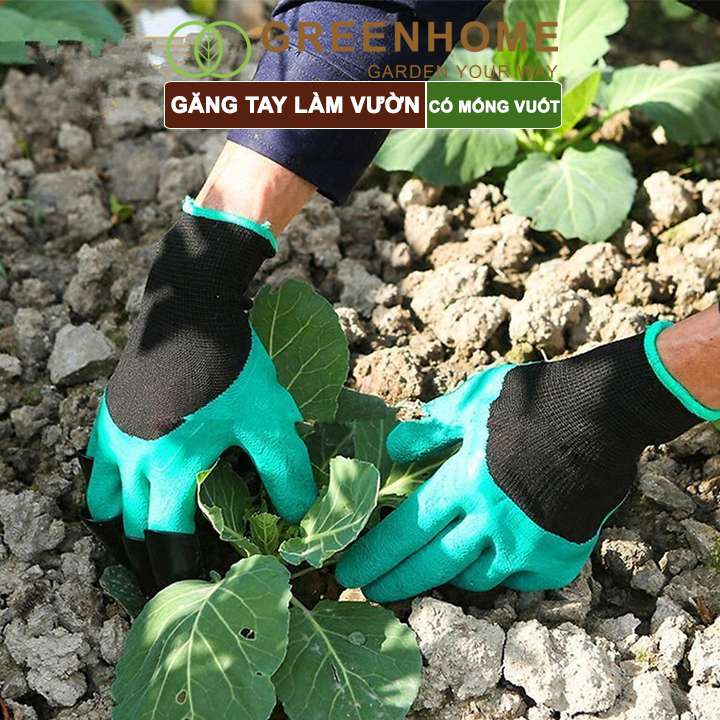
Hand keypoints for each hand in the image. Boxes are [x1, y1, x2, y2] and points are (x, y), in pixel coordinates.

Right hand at [83, 198, 315, 593]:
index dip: (185, 572)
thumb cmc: (230, 365)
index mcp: (169, 470)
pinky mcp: (110, 416)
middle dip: (153, 561)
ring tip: (144, 546)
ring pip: (106, 504)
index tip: (201, 586)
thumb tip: (301, 514)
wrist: (189, 308)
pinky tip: (124, 492)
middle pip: (133, 532)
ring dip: (123, 530)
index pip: (168, 543)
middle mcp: (132, 462)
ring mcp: (115, 439)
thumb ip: (284, 471)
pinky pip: (96, 467)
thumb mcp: (268, 419)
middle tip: (175, 577)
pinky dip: (107, 491)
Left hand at [337, 328, 700, 601]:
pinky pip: (518, 579)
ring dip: (448, 575)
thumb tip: (396, 445)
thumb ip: (433, 427)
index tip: (347, 574)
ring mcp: (527, 545)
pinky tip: (491, 559)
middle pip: (431, 565)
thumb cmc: (534, 401)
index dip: (374, 556)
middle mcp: (491, 522)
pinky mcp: (560, 557)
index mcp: (465, 482)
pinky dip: (499, 571)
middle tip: (367, 593)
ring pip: (474, 578)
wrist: (604, 414)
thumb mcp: (475, 399)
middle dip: (394, 582)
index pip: (406, 530)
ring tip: (432, 568)